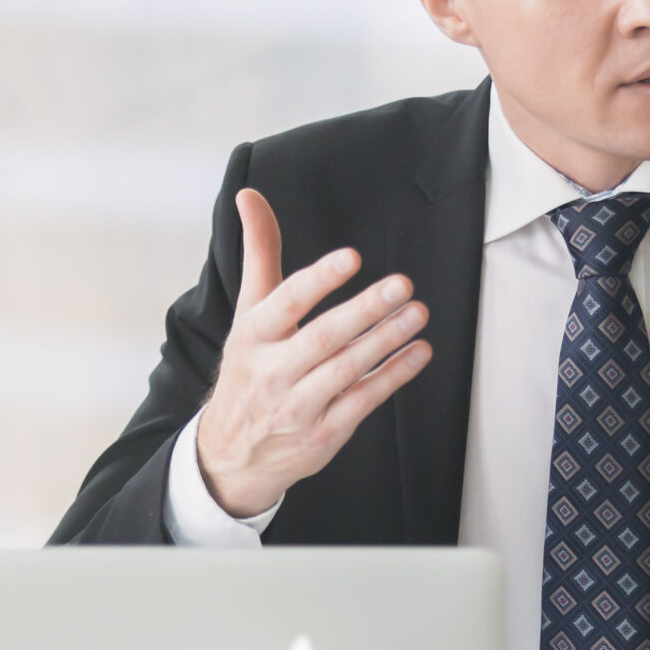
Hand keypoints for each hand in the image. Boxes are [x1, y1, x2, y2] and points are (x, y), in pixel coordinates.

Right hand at [194, 188, 432, 516]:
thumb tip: (250, 196)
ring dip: (386, 341)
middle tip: (402, 284)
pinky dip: (392, 377)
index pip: (286, 303)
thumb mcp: (248, 312)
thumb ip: (259, 254)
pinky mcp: (323, 433)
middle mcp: (272, 372)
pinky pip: (363, 401)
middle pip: (322, 338)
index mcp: (252, 336)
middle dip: (364, 310)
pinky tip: (418, 352)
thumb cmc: (249, 370)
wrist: (231, 454)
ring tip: (417, 313)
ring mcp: (298, 406)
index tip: (352, 257)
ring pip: (347, 370)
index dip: (319, 279)